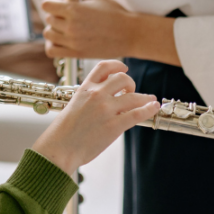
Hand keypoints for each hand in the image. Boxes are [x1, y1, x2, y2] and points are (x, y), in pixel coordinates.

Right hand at [31, 60, 158, 174]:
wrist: (59, 148)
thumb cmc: (63, 132)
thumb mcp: (73, 106)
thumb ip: (89, 99)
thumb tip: (108, 100)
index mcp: (84, 89)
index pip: (104, 67)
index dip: (117, 66)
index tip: (124, 69)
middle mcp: (96, 95)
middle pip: (122, 78)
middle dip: (131, 84)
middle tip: (132, 92)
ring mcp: (106, 109)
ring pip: (133, 96)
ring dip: (144, 97)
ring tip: (149, 100)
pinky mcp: (114, 125)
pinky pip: (138, 113)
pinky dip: (149, 109)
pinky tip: (154, 107)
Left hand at [41, 0, 180, 64]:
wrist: (129, 34)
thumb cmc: (114, 12)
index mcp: (74, 9)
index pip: (47, 4)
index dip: (53, 2)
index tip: (60, 4)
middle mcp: (70, 26)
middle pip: (49, 18)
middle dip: (56, 15)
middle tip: (69, 16)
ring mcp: (72, 41)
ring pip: (48, 33)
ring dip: (54, 29)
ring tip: (65, 28)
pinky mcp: (76, 53)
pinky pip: (51, 50)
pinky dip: (52, 45)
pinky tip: (61, 40)